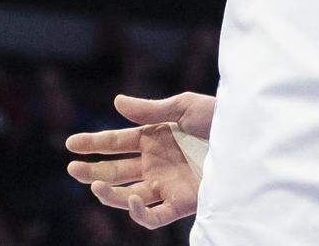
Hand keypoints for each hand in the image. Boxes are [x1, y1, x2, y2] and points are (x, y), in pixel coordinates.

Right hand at [67, 91, 214, 229]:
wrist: (247, 137)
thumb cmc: (218, 117)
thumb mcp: (184, 107)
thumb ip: (150, 109)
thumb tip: (116, 102)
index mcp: (154, 137)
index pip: (117, 142)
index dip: (94, 143)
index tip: (71, 143)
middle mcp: (155, 162)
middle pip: (116, 170)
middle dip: (92, 170)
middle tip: (72, 167)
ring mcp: (166, 184)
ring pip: (127, 195)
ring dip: (108, 193)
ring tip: (94, 184)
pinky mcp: (180, 202)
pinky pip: (152, 216)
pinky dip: (138, 212)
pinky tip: (133, 197)